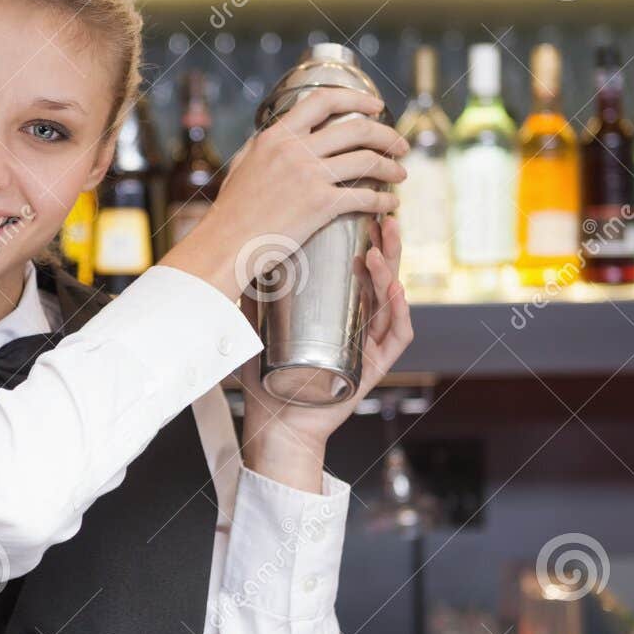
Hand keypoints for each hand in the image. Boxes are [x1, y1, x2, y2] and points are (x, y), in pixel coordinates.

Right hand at [158, 86, 408, 302]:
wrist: (225, 244)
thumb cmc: (231, 211)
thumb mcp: (243, 164)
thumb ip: (264, 145)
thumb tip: (277, 132)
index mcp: (277, 136)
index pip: (324, 100)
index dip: (356, 98)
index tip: (376, 106)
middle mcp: (295, 150)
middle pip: (357, 128)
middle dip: (387, 134)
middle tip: (400, 145)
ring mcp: (309, 176)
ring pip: (367, 161)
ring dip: (391, 167)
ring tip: (401, 174)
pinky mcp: (320, 205)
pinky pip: (364, 197)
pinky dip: (384, 200)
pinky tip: (391, 204)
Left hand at [237, 211, 413, 492]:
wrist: (277, 422)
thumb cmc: (269, 378)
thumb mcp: (256, 328)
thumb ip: (249, 298)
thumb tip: (235, 258)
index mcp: (340, 312)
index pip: (358, 269)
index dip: (365, 240)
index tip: (362, 212)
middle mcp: (360, 324)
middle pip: (381, 278)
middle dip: (386, 246)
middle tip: (385, 217)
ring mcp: (370, 344)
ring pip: (390, 302)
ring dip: (389, 272)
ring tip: (381, 248)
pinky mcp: (375, 367)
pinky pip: (395, 337)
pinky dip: (398, 313)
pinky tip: (395, 291)